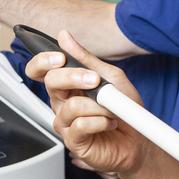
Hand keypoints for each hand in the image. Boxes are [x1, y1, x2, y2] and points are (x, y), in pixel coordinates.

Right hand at [25, 30, 153, 176]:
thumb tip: (64, 37)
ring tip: (111, 109)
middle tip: (95, 80)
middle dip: (75, 77)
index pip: (40, 71)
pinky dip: (100, 122)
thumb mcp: (109, 77)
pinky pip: (80, 126)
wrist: (139, 139)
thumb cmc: (123, 109)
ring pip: (70, 106)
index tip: (60, 58)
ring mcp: (66, 123)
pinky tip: (109, 123)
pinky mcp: (74, 141)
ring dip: (97, 105)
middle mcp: (62, 103)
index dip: (42, 62)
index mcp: (67, 85)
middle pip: (51, 83)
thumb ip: (86, 59)